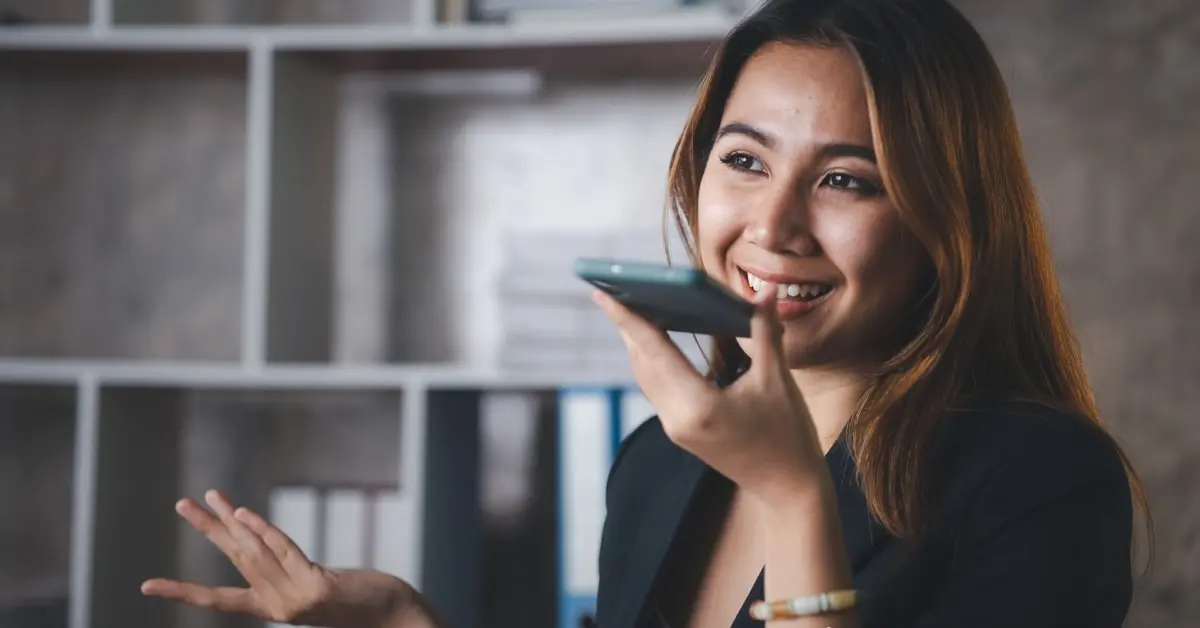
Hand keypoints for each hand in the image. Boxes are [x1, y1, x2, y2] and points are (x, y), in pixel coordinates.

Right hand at [142, 490, 440, 627]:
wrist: (394, 618)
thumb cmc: (360, 605)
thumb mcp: (316, 590)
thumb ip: (290, 576)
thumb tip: (264, 549)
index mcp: (272, 609)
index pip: (218, 600)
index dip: (182, 591)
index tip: (146, 585)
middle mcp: (278, 606)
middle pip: (233, 559)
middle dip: (206, 529)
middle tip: (181, 503)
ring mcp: (296, 598)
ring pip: (254, 552)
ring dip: (229, 519)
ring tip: (208, 495)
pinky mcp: (317, 587)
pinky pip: (284, 552)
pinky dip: (262, 531)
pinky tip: (242, 512)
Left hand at [592, 281, 825, 500]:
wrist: (788, 488)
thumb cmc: (787, 434)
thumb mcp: (778, 380)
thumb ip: (765, 333)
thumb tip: (764, 291)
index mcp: (699, 406)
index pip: (653, 351)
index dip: (627, 319)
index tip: (601, 293)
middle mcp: (677, 419)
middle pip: (642, 362)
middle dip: (627, 324)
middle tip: (613, 286)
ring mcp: (675, 428)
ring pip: (646, 377)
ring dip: (636, 343)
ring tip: (627, 307)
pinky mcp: (680, 432)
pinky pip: (656, 389)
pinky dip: (651, 361)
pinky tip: (653, 340)